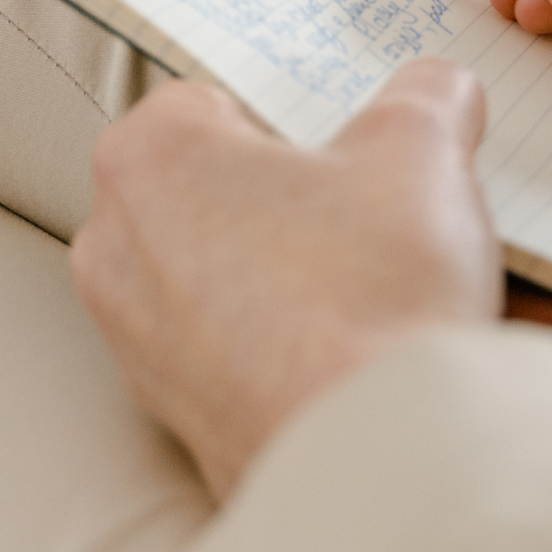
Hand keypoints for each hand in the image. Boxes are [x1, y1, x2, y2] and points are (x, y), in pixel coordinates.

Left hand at [70, 61, 501, 498]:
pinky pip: (242, 354)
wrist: (382, 458)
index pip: (215, 97)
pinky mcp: (180, 421)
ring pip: (232, 274)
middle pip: (220, 189)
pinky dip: (296, 345)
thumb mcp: (423, 149)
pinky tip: (366, 347)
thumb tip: (436, 93)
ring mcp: (139, 347)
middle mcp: (116, 251)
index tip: (352, 133)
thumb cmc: (372, 292)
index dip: (297, 110)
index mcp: (148, 159)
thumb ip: (425, 96)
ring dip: (298, 270)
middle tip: (379, 202)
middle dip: (295, 193)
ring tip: (386, 281)